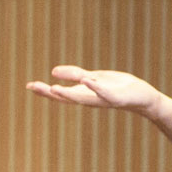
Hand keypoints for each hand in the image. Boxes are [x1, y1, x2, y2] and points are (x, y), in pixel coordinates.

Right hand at [27, 65, 159, 113]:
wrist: (143, 97)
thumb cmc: (118, 87)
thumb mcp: (94, 77)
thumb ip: (75, 75)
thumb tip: (53, 72)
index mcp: (83, 94)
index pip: (60, 94)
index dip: (44, 91)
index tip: (28, 85)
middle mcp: (89, 99)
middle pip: (66, 98)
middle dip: (50, 93)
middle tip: (34, 87)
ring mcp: (102, 99)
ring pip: (82, 98)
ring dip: (68, 94)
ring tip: (54, 88)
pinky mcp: (117, 98)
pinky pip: (104, 93)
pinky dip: (95, 87)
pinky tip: (86, 80)